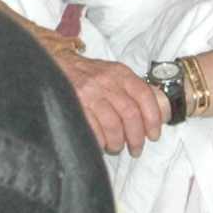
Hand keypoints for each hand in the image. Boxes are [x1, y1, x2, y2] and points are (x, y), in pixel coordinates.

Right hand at [43, 39, 166, 153]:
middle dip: (136, 137)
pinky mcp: (74, 104)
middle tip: (136, 148)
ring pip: (113, 124)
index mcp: (120, 73)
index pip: (144, 95)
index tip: (154, 135)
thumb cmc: (90, 75)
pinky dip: (100, 141)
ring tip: (116, 147)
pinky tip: (101, 143)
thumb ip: (131, 90)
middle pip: (130, 114)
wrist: (58, 64)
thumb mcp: (114, 74)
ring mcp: (89, 93)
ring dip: (117, 142)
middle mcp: (106, 81)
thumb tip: (154, 116)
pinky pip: (93, 130)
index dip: (152, 119)